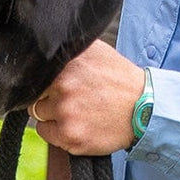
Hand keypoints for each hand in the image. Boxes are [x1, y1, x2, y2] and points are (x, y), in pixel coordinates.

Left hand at [28, 39, 145, 155]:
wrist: (144, 108)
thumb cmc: (119, 80)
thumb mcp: (96, 50)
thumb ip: (69, 47)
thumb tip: (43, 43)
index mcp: (68, 63)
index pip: (35, 71)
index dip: (45, 77)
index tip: (56, 82)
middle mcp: (65, 86)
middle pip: (35, 92)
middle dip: (49, 95)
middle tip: (71, 97)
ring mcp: (66, 112)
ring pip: (38, 113)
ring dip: (52, 113)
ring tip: (76, 110)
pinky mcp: (70, 136)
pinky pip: (45, 132)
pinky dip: (56, 130)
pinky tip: (76, 123)